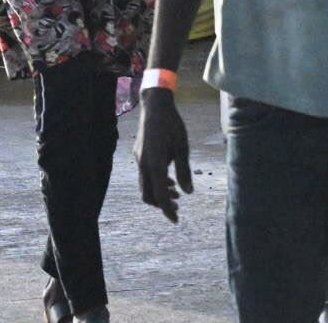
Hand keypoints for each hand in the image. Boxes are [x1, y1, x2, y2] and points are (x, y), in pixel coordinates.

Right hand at [135, 90, 191, 220]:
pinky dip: (156, 182)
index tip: (176, 220)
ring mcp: (139, 158)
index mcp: (154, 163)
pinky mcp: (139, 154)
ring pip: (145, 185)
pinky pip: (145, 175)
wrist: (155, 106)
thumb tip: (188, 192)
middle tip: (178, 206)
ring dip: (159, 193)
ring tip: (176, 192)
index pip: (159, 193)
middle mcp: (143, 163)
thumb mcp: (182, 148)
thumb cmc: (172, 125)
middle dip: (162, 204)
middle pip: (147, 194)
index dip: (167, 209)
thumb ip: (184, 171)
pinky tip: (169, 177)